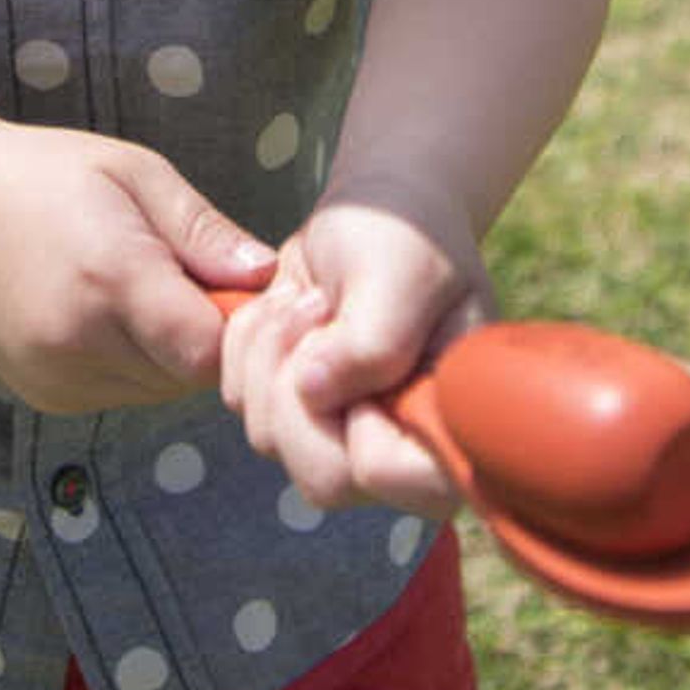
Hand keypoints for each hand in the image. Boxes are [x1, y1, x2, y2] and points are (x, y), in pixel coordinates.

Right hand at [0, 126, 271, 415]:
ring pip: (158, 391)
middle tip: (189, 278)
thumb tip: (268, 276)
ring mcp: (54, 376)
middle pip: (189, 376)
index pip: (211, 350)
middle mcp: (77, 341)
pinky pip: (120, 394)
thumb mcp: (137, 173)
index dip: (241, 327)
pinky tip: (106, 314)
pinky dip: (131, 365)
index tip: (237, 288)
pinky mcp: (43, 395)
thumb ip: (203, 231)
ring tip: (141, 290)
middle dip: (208, 336)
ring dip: (169, 354)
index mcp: (109, 277)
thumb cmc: (52, 173)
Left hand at [217, 184, 485, 521]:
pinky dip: (247, 345)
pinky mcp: (294, 413)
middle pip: (322, 478)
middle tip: (319, 310)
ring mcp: (342, 438)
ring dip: (272, 352)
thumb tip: (313, 395)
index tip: (365, 349)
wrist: (381, 210)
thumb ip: (372, 343)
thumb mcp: (403, 273)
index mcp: (450, 432)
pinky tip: (286, 308)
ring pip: (269, 438)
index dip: (359, 422)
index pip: (388, 477)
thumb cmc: (410, 236)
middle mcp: (400, 452)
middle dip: (299, 384)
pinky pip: (239, 402)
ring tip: (311, 300)